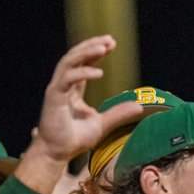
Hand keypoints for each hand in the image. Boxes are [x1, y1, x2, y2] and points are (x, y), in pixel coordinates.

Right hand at [30, 36, 142, 164]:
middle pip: (75, 57)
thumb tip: (139, 106)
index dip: (95, 52)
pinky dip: (82, 73)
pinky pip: (67, 79)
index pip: (83, 63)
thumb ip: (118, 113)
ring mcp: (57, 90)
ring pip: (68, 62)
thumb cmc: (75, 138)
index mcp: (73, 89)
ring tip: (103, 47)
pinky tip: (99, 71)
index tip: (112, 44)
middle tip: (110, 40)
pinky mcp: (53, 98)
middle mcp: (63, 85)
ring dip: (85, 53)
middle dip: (91, 46)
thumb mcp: (103, 124)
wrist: (58, 153)